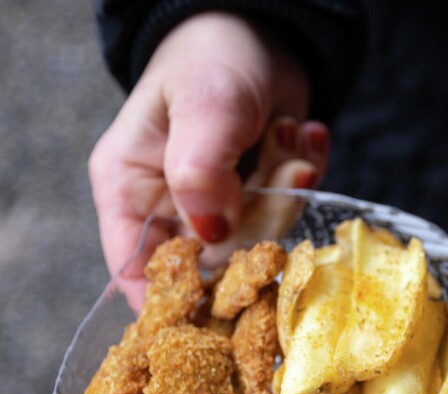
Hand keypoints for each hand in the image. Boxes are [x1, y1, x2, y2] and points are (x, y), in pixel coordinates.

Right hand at [88, 12, 329, 309]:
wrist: (263, 29)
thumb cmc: (213, 59)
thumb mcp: (205, 109)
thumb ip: (202, 173)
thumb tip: (212, 236)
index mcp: (131, 191)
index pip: (138, 275)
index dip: (178, 301)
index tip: (227, 297)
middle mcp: (174, 208)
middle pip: (217, 264)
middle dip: (259, 219)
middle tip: (274, 170)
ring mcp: (224, 205)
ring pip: (265, 238)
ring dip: (286, 185)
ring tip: (283, 133)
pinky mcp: (265, 195)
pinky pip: (294, 211)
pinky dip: (306, 171)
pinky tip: (301, 131)